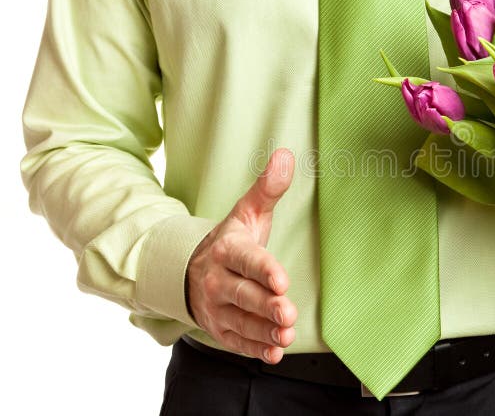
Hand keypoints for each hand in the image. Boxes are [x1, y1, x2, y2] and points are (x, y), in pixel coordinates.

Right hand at [187, 149, 296, 364]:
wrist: (192, 271)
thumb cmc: (233, 241)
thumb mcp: (247, 213)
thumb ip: (268, 188)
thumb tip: (286, 155)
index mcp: (227, 250)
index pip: (247, 260)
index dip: (264, 271)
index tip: (282, 280)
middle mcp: (218, 280)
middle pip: (243, 296)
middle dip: (266, 306)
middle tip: (288, 313)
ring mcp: (217, 307)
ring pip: (240, 322)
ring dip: (264, 331)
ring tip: (286, 334)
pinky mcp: (220, 329)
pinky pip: (236, 341)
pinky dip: (254, 349)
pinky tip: (273, 353)